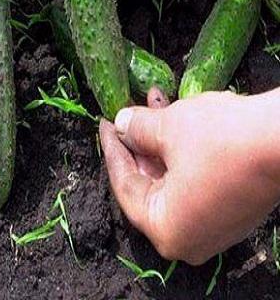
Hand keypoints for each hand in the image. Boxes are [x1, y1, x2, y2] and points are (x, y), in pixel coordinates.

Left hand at [99, 88, 279, 264]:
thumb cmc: (223, 141)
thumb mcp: (167, 130)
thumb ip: (137, 130)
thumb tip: (123, 124)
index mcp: (166, 230)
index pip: (125, 186)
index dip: (112, 150)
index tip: (105, 124)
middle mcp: (190, 238)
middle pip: (149, 182)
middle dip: (139, 141)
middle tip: (127, 114)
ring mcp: (215, 225)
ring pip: (173, 176)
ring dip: (162, 139)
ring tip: (155, 102)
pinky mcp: (234, 207)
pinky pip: (195, 179)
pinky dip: (183, 150)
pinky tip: (179, 115)